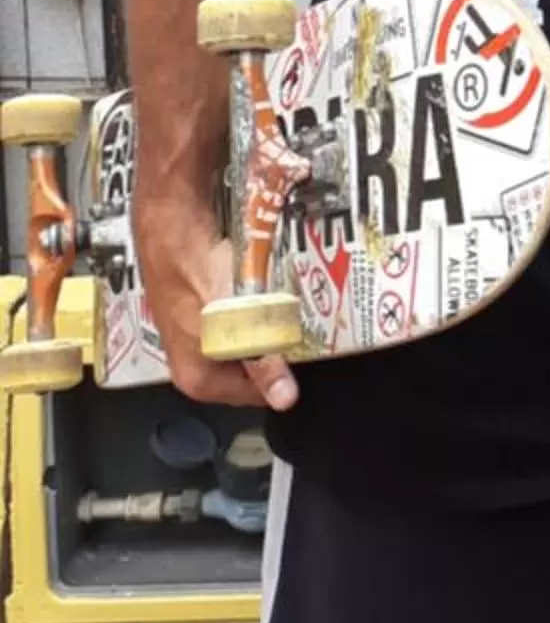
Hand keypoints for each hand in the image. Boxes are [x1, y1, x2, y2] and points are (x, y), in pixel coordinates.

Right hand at [135, 201, 297, 411]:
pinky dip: (255, 306)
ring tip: (286, 306)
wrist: (171, 224)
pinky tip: (268, 290)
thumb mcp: (235, 323)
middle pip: (252, 368)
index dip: (283, 378)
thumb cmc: (194, 271)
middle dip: (276, 348)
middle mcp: (193, 362)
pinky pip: (240, 317)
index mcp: (198, 379)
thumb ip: (263, 361)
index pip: (255, 396)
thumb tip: (284, 398)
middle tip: (299, 327)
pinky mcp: (203, 308)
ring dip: (268, 325)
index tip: (306, 357)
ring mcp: (197, 333)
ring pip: (248, 340)